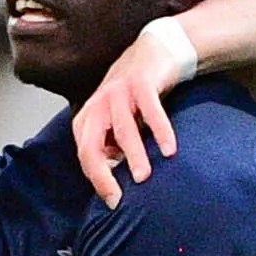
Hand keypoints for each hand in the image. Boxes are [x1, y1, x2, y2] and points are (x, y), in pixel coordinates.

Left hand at [71, 12, 200, 205]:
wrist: (155, 53)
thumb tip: (117, 184)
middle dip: (102, 173)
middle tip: (118, 197)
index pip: (86, 155)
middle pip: (92, 143)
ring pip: (122, 129)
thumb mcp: (119, 123)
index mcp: (89, 118)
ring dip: (133, 154)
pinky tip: (170, 150)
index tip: (113, 203)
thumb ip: (113, 148)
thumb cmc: (136, 97)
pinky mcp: (141, 83)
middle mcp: (98, 105)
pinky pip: (150, 110)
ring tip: (144, 177)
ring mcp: (118, 92)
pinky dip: (160, 130)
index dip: (96, 180)